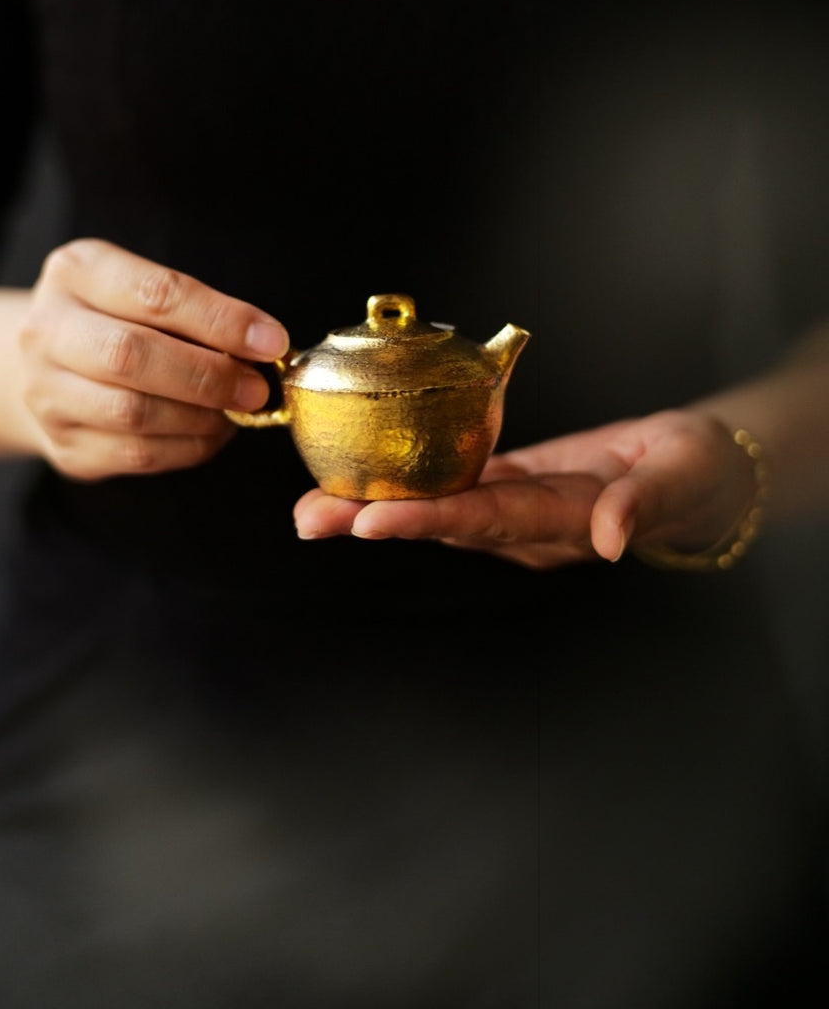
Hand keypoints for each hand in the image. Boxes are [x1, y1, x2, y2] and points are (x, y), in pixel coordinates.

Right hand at [15, 239, 287, 479]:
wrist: (43, 365)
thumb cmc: (116, 318)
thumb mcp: (142, 289)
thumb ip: (196, 310)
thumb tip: (264, 345)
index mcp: (75, 272)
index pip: (156, 295)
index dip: (222, 321)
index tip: (272, 341)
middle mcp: (47, 330)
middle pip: (132, 355)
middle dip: (209, 375)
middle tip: (256, 388)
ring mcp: (45, 392)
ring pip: (132, 412)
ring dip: (201, 417)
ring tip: (237, 412)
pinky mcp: (62, 445)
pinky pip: (136, 454)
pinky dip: (187, 447)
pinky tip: (212, 434)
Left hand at [293, 410, 756, 568]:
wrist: (698, 473)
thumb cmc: (695, 471)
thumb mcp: (681, 478)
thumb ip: (645, 503)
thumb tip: (612, 537)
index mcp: (562, 523)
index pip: (486, 521)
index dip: (428, 521)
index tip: (372, 520)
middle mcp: (527, 526)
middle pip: (442, 524)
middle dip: (373, 521)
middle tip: (308, 519)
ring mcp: (516, 510)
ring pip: (438, 509)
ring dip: (374, 509)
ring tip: (310, 507)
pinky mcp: (513, 486)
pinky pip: (453, 486)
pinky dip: (406, 482)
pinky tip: (360, 477)